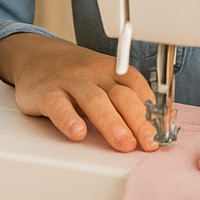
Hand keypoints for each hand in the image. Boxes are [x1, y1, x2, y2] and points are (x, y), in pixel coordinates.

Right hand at [0, 32, 158, 152]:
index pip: (139, 88)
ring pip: (94, 100)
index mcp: (114, 71)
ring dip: (111, 123)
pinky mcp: (46, 92)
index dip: (153, 110)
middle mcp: (95, 74)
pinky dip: (69, 119)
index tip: (163, 132)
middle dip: (138, 120)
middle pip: (121, 96)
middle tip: (149, 142)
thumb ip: (130, 101)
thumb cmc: (78, 75)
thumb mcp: (106, 81)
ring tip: (123, 143)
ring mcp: (71, 82)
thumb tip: (164, 123)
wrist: (35, 56)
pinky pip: (58, 105)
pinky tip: (78, 133)